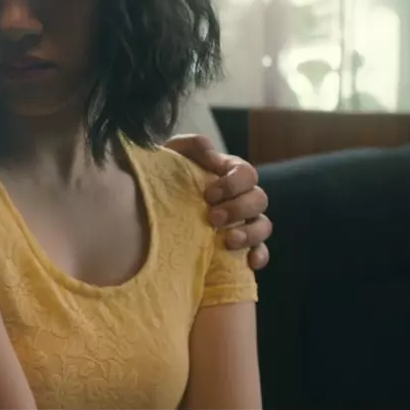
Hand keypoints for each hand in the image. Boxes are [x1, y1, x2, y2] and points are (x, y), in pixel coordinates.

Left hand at [164, 134, 271, 270]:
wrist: (146, 206)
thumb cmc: (163, 177)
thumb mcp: (172, 155)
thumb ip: (193, 146)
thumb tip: (213, 155)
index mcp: (229, 173)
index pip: (246, 173)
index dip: (233, 184)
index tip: (208, 195)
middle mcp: (241, 197)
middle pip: (259, 199)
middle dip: (238, 209)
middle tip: (213, 218)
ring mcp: (244, 222)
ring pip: (263, 226)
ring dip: (250, 233)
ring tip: (228, 241)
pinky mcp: (241, 247)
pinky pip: (261, 252)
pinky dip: (259, 256)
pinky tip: (250, 263)